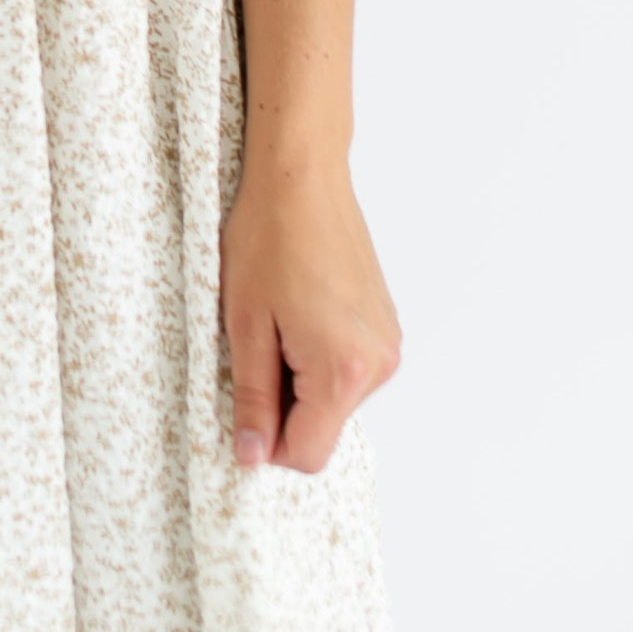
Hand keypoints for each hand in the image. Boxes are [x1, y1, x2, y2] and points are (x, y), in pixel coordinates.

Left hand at [220, 148, 401, 472]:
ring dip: (301, 378)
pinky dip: (319, 357)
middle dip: (283, 404)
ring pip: (335, 398)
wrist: (302, 175)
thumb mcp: (245, 324)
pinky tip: (300, 309)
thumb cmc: (267, 238)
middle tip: (257, 344)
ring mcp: (388, 342)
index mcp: (343, 370)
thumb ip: (253, 399)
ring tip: (279, 319)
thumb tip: (252, 456)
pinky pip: (349, 368)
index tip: (244, 401)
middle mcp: (379, 363)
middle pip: (323, 426)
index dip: (266, 440)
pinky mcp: (386, 324)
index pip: (307, 454)